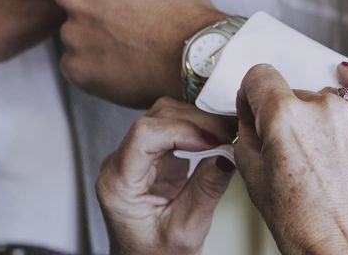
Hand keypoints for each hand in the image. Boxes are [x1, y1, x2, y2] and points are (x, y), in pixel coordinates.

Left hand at [55, 0, 224, 106]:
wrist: (193, 54)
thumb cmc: (183, 7)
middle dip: (94, 6)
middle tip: (126, 19)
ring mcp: (71, 33)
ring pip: (74, 32)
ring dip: (93, 36)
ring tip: (128, 43)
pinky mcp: (74, 67)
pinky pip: (76, 63)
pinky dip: (94, 65)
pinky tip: (121, 63)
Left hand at [97, 97, 235, 254]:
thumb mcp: (186, 231)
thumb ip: (206, 191)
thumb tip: (227, 155)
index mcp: (118, 184)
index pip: (144, 134)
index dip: (181, 130)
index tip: (213, 140)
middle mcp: (119, 164)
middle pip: (155, 119)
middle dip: (196, 122)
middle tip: (229, 134)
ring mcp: (134, 157)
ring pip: (163, 116)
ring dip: (197, 122)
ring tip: (226, 136)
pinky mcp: (150, 156)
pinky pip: (171, 128)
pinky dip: (196, 129)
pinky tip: (215, 139)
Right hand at [234, 64, 347, 254]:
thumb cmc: (304, 227)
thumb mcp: (253, 178)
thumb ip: (245, 132)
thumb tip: (248, 110)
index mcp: (283, 118)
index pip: (259, 76)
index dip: (251, 93)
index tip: (255, 104)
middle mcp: (321, 110)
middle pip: (292, 92)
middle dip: (285, 114)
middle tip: (290, 149)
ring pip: (326, 98)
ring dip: (318, 115)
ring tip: (322, 152)